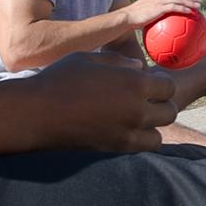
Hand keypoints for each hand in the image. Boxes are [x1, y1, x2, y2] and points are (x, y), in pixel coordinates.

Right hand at [12, 51, 176, 152]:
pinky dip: (144, 139)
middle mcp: (136, 108)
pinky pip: (146, 146)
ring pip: (161, 130)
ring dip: (154, 123)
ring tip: (137, 116)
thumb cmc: (59, 80)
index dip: (160, 84)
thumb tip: (140, 67)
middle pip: (169, 110)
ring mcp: (128, 131)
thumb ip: (119, 61)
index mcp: (133, 82)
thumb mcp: (89, 58)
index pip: (168, 86)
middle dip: (161, 103)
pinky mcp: (117, 147)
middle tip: (146, 100)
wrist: (36, 112)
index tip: (149, 84)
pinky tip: (128, 129)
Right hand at [121, 0, 200, 27]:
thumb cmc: (134, 18)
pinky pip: (175, 6)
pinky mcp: (160, 6)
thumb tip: (162, 23)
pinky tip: (190, 13)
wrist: (127, 17)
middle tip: (200, 1)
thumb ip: (155, 14)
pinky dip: (184, 8)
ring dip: (191, 2)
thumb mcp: (146, 13)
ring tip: (199, 7)